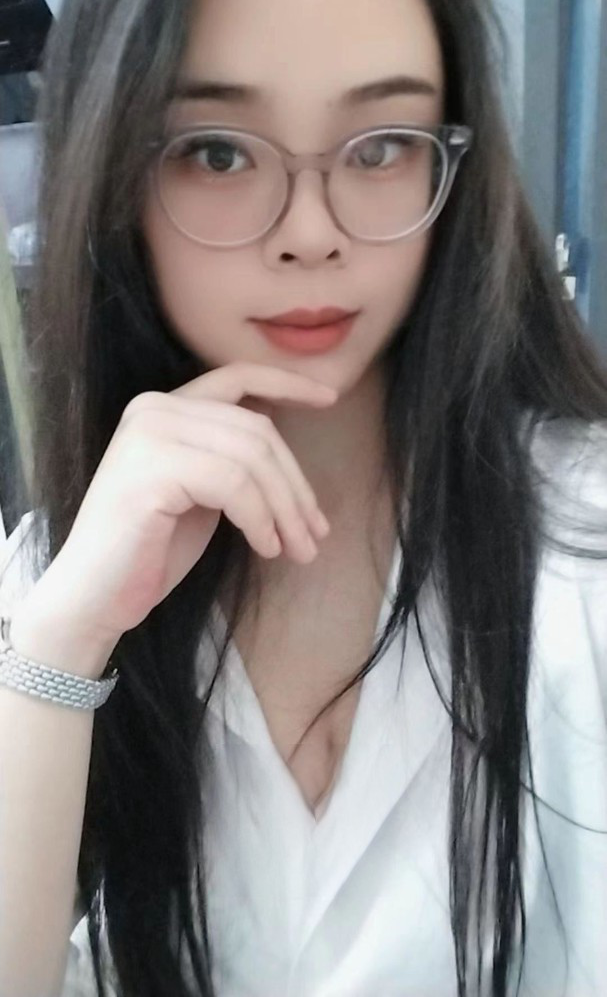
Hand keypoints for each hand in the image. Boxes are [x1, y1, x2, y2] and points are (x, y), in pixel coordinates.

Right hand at [35, 363, 337, 642]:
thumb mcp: (201, 492)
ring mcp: (150, 435)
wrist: (96, 596)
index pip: (237, 378)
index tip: (329, 399)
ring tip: (299, 549)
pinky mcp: (153, 471)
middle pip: (257, 431)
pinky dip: (261, 520)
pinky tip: (265, 548)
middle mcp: (153, 409)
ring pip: (252, 459)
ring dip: (286, 509)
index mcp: (163, 408)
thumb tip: (288, 457)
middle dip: (296, 485)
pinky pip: (235, 486)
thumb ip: (231, 460)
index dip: (287, 384)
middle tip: (316, 533)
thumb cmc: (150, 550)